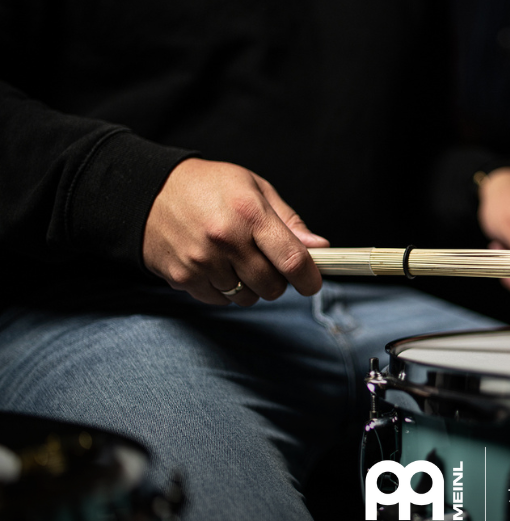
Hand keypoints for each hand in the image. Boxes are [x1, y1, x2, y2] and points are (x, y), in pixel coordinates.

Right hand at [143, 158, 328, 305]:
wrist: (146, 191)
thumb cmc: (208, 187)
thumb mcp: (254, 188)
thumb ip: (289, 221)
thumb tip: (319, 248)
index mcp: (249, 213)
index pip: (292, 259)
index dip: (309, 278)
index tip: (312, 283)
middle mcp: (225, 239)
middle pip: (272, 286)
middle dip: (278, 281)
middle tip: (268, 263)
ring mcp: (202, 261)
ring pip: (247, 297)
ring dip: (250, 287)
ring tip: (237, 260)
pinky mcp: (183, 278)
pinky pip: (221, 300)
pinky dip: (225, 290)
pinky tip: (216, 266)